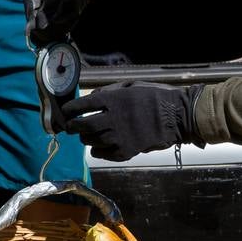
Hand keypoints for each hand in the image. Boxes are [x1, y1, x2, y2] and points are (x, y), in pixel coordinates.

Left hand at [61, 81, 204, 161]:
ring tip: (85, 137)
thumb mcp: (132, 86)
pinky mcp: (127, 150)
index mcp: (114, 100)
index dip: (70, 109)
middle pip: (84, 126)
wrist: (176, 116)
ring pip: (92, 141)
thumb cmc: (155, 97)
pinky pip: (105, 154)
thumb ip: (110, 91)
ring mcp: (120, 136)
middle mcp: (114, 119)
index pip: (83, 105)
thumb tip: (92, 96)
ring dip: (85, 139)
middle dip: (73, 127)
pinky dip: (98, 151)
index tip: (65, 112)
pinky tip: (98, 148)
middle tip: (70, 128)